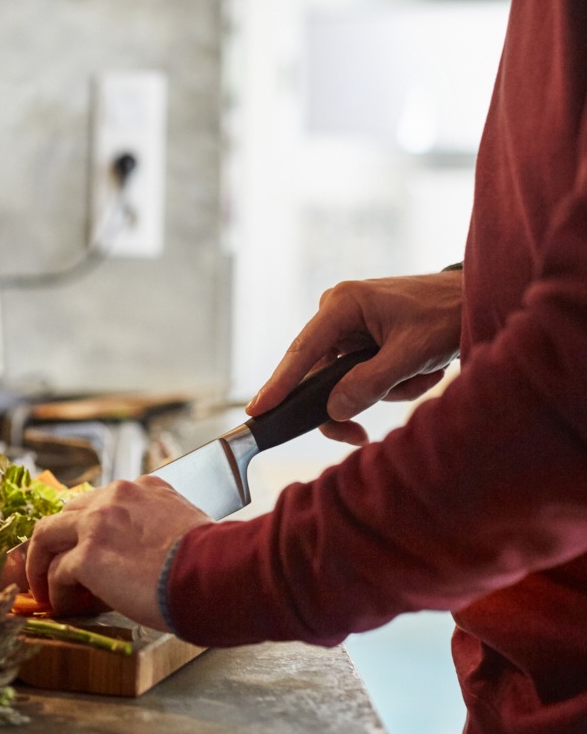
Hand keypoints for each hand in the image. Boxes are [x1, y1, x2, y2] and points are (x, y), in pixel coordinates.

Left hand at [25, 476, 210, 629]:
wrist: (220, 574)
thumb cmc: (217, 562)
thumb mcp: (189, 527)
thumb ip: (162, 529)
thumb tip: (155, 558)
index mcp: (144, 488)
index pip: (102, 501)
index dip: (90, 528)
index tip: (88, 549)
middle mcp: (117, 496)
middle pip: (68, 512)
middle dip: (57, 540)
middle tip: (54, 566)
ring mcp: (98, 524)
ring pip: (47, 535)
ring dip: (41, 563)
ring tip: (44, 589)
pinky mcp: (88, 556)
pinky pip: (57, 571)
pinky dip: (55, 591)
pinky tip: (63, 606)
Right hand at [247, 272, 463, 444]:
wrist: (475, 298)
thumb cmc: (446, 315)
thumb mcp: (411, 353)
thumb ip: (370, 383)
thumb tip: (333, 410)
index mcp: (342, 304)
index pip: (302, 351)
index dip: (279, 384)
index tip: (257, 409)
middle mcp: (337, 312)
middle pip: (321, 374)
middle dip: (352, 399)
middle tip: (359, 435)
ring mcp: (348, 326)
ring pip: (344, 381)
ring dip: (385, 389)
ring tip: (423, 374)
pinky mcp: (362, 338)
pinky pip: (361, 376)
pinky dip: (390, 383)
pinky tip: (419, 370)